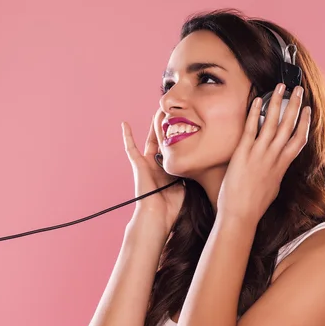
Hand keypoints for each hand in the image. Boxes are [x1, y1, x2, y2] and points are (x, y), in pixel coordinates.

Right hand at [121, 108, 184, 233]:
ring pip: (150, 139)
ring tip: (158, 110)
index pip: (174, 149)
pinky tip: (124, 124)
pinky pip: (130, 148)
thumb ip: (189, 174)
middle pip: (163, 140)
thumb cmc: (172, 206)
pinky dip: (126, 136)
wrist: (157, 215)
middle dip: (168, 126)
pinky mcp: (137, 164)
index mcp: (168, 170)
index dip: (180, 137)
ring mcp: (146, 163)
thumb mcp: (186, 186)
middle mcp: (157, 164)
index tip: (189, 124)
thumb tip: (201, 164)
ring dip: (153, 125)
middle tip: (174, 111)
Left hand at [217, 84, 310, 224]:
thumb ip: (277, 172)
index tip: (308, 111)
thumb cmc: (255, 205)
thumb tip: (278, 165)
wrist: (241, 214)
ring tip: (280, 87)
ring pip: (272, 123)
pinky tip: (257, 100)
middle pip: (288, 126)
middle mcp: (273, 157)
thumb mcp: (273, 188)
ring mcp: (259, 154)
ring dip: (277, 103)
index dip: (305, 123)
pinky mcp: (243, 154)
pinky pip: (250, 129)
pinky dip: (254, 114)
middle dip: (295, 105)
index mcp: (282, 166)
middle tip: (298, 89)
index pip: (299, 140)